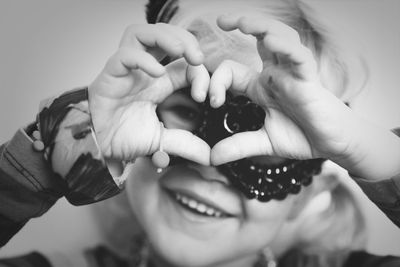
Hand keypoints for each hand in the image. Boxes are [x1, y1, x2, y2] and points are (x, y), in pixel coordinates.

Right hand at [88, 23, 210, 164]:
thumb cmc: (124, 138)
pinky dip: (142, 59)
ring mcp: (126, 71)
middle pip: (164, 35)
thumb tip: (209, 156)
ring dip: (165, 37)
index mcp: (160, 83)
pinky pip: (124, 56)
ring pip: (142, 33)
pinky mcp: (110, 75)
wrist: (98, 147)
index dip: (199, 71)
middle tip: (198, 57)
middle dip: (186, 39)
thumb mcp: (162, 142)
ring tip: (181, 52)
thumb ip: (186, 145)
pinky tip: (157, 72)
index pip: (184, 63)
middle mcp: (144, 71)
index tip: (205, 95)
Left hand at [209, 15, 358, 165]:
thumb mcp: (263, 143)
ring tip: (243, 22)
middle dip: (241, 25)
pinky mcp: (309, 80)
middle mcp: (276, 74)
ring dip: (262, 27)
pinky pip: (299, 58)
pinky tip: (271, 40)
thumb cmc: (302, 137)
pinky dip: (286, 48)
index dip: (217, 81)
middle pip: (259, 39)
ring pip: (280, 39)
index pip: (233, 71)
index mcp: (262, 86)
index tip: (210, 101)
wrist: (333, 145)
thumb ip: (238, 147)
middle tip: (221, 20)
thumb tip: (211, 158)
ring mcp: (292, 74)